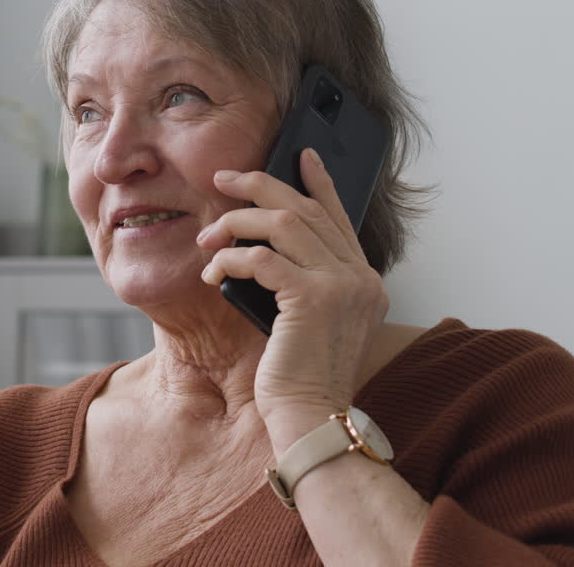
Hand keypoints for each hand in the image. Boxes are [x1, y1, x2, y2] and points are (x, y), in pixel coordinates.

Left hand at [196, 148, 389, 443]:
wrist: (311, 416)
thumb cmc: (302, 377)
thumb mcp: (311, 322)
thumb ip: (305, 283)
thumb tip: (263, 248)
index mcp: (365, 282)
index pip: (339, 217)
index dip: (319, 183)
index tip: (301, 156)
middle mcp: (359, 277)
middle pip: (306, 209)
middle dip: (260, 187)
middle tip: (223, 179)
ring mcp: (341, 285)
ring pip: (281, 224)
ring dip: (236, 223)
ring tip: (208, 236)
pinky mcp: (312, 298)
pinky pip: (260, 258)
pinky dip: (229, 259)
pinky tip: (213, 272)